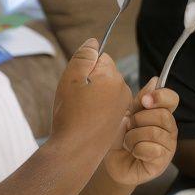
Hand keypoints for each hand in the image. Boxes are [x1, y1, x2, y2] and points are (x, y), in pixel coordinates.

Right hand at [50, 38, 131, 156]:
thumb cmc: (71, 115)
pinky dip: (95, 109)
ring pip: (104, 90)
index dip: (84, 68)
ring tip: (79, 110)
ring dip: (92, 95)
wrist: (75, 152)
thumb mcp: (71, 79)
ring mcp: (122, 106)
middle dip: (89, 81)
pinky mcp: (118, 120)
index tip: (76, 83)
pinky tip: (85, 120)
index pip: (100, 57)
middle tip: (76, 98)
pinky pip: (106, 105)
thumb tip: (94, 42)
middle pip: (103, 73)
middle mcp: (123, 89)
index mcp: (113, 76)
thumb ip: (84, 56)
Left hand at [102, 77, 179, 185]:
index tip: (144, 101)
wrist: (112, 161)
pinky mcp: (161, 162)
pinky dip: (136, 149)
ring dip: (133, 137)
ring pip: (154, 133)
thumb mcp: (127, 114)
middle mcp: (169, 129)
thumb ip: (140, 100)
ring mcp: (168, 147)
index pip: (172, 99)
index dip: (161, 96)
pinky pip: (150, 149)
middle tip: (129, 127)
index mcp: (162, 114)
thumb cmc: (120, 137)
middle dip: (139, 120)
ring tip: (128, 142)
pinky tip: (133, 152)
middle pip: (163, 116)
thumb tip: (155, 81)